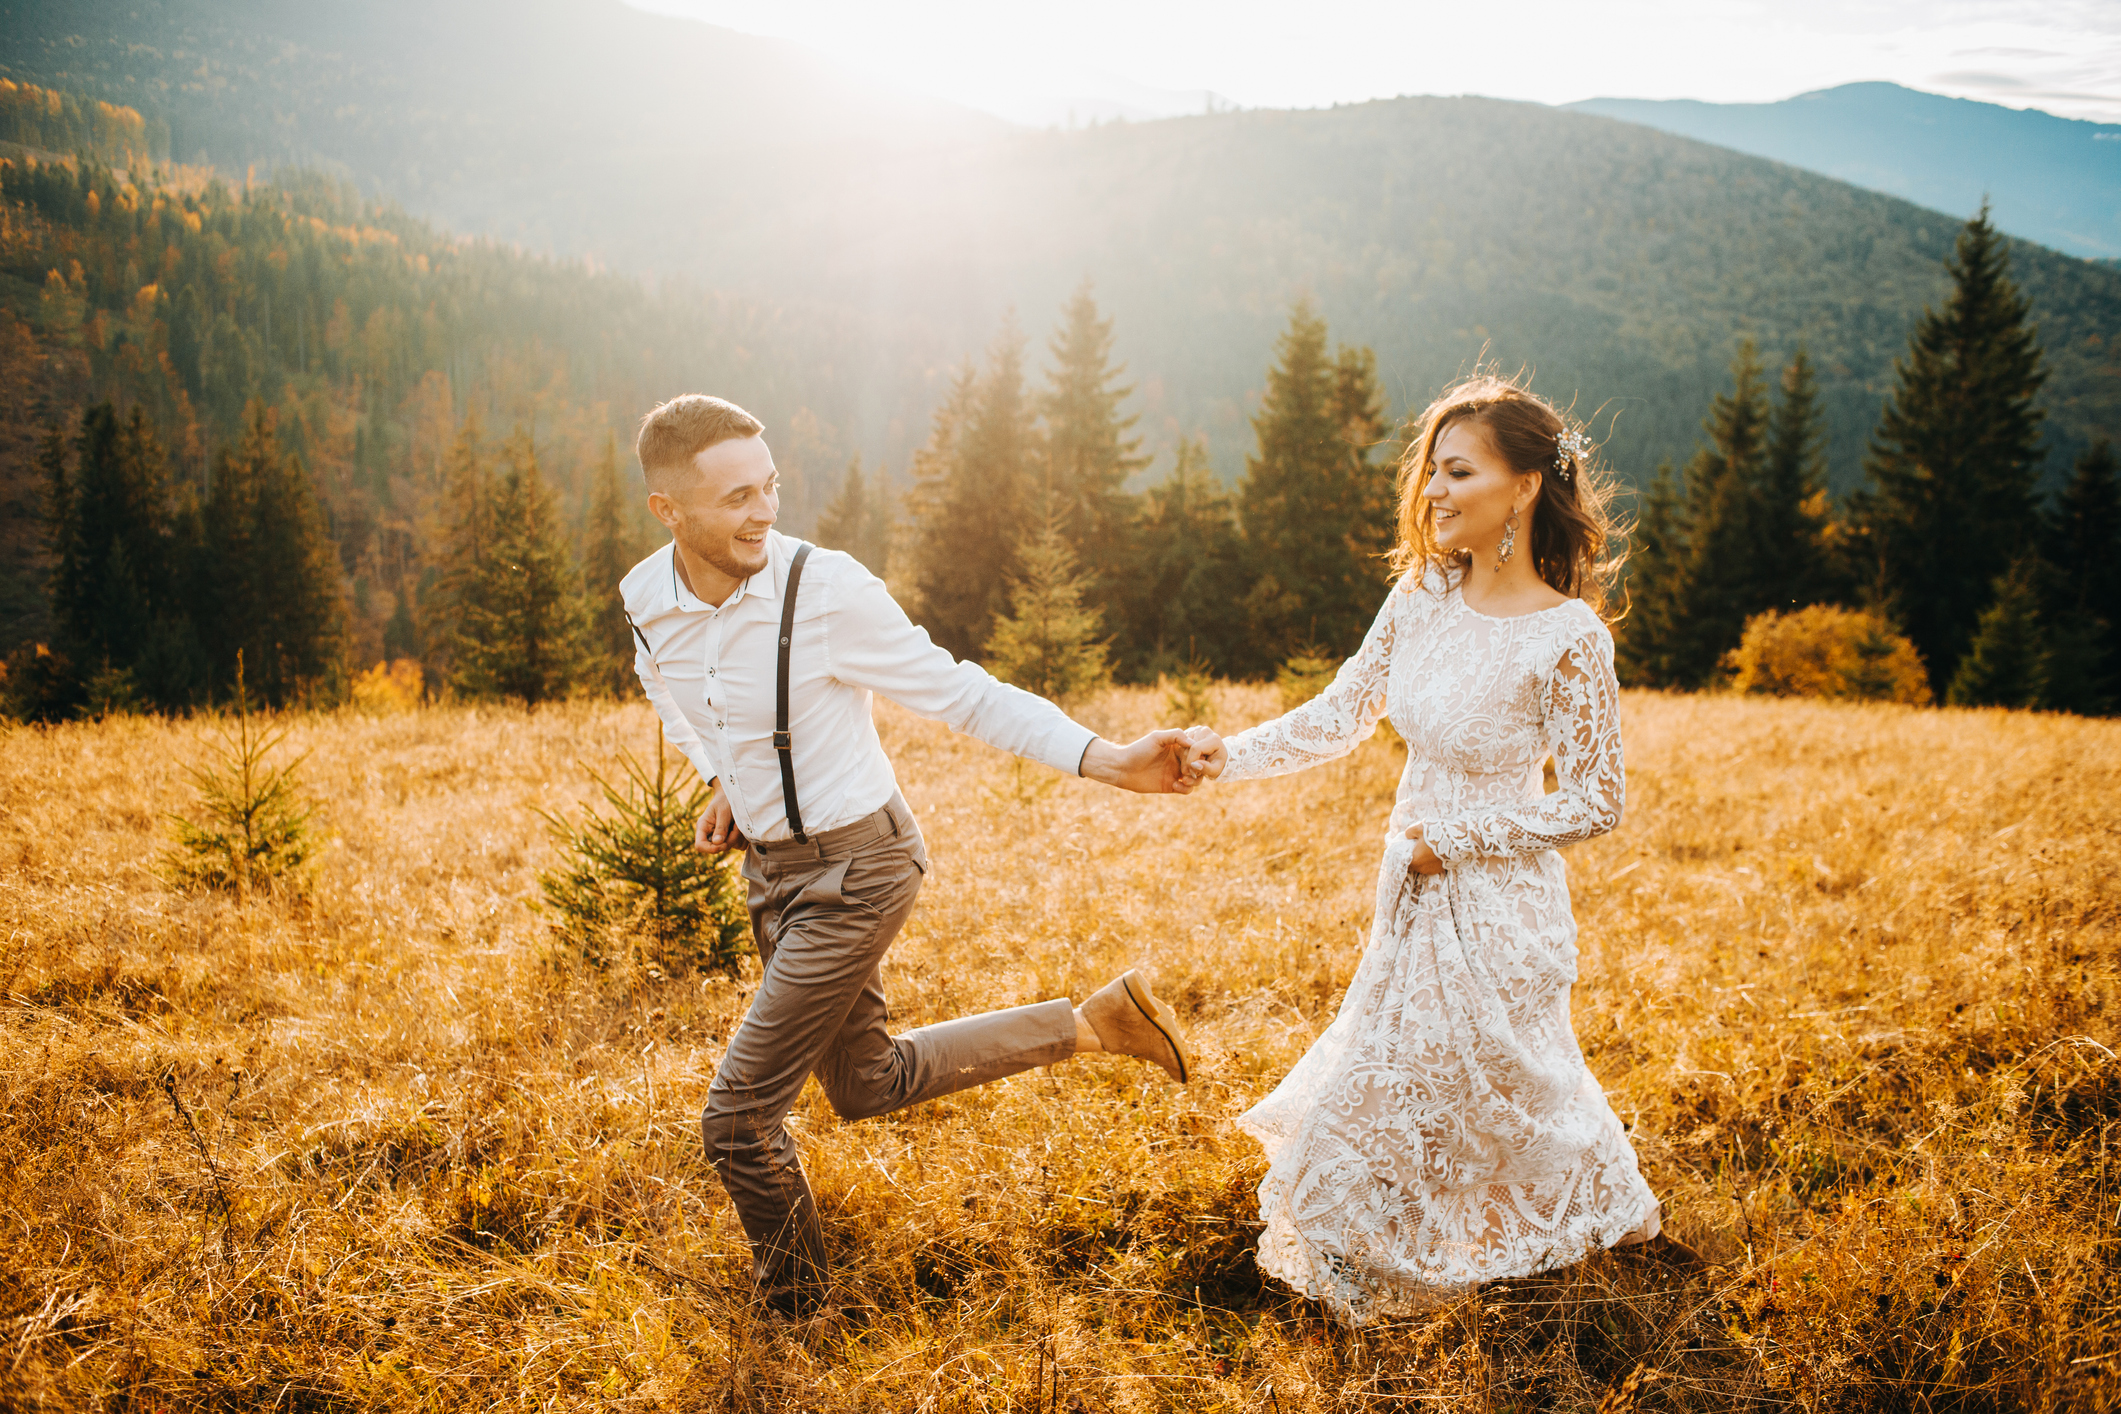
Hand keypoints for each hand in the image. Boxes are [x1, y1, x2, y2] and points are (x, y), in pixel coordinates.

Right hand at [695, 789, 744, 852]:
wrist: (733, 795)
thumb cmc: (725, 800)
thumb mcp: (723, 811)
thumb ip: (721, 827)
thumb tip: (717, 843)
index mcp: (703, 827)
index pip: (700, 846)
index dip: (710, 848)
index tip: (722, 843)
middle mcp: (711, 835)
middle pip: (718, 848)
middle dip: (730, 839)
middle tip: (736, 825)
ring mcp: (722, 838)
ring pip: (732, 847)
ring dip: (738, 836)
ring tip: (738, 822)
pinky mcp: (732, 838)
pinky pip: (740, 845)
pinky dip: (744, 837)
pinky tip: (742, 826)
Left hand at [1080, 729, 1206, 794]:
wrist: (1122, 768)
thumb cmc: (1138, 750)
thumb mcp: (1156, 738)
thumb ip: (1176, 735)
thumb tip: (1194, 742)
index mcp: (1177, 747)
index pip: (1196, 751)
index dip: (1197, 756)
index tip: (1192, 759)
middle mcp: (1178, 760)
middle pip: (1199, 765)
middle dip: (1197, 769)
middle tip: (1187, 771)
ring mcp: (1175, 773)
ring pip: (1196, 778)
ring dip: (1194, 780)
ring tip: (1183, 779)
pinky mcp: (1171, 786)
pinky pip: (1186, 790)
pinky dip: (1185, 788)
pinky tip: (1174, 785)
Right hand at [1181, 725, 1225, 779]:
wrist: (1217, 757)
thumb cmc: (1217, 765)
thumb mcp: (1215, 770)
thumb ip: (1206, 768)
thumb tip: (1194, 765)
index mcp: (1213, 738)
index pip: (1196, 748)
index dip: (1191, 762)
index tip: (1193, 773)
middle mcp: (1203, 731)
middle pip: (1187, 748)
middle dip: (1188, 763)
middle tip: (1194, 773)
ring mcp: (1195, 730)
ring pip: (1181, 747)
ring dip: (1184, 760)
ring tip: (1194, 767)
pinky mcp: (1188, 732)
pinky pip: (1179, 746)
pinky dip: (1182, 756)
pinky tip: (1190, 761)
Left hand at [1405, 823, 1443, 874]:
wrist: (1458, 839)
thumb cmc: (1436, 833)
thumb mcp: (1418, 828)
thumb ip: (1409, 833)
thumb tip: (1407, 836)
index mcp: (1414, 861)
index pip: (1404, 861)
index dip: (1405, 854)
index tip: (1408, 847)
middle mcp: (1422, 869)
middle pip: (1414, 864)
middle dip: (1415, 857)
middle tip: (1418, 846)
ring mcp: (1433, 870)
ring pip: (1424, 866)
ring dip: (1424, 859)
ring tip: (1428, 848)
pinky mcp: (1442, 869)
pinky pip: (1433, 865)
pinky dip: (1433, 860)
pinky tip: (1436, 851)